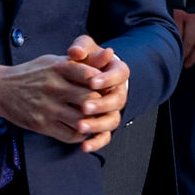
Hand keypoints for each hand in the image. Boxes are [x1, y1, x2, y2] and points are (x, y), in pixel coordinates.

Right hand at [0, 35, 128, 151]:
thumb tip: (110, 53)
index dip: (103, 83)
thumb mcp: (55, 60)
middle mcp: (54, 87)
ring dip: (93, 123)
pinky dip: (81, 135)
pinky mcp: (41, 124)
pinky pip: (69, 135)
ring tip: (99, 120)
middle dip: (102, 105)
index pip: (89, 75)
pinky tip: (83, 129)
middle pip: (89, 100)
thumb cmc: (33, 73)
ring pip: (81, 120)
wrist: (0, 89)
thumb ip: (82, 60)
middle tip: (109, 106)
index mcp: (58, 68)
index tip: (109, 87)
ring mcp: (47, 108)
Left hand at [66, 35, 130, 151]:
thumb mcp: (84, 50)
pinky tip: (84, 147)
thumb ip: (81, 48)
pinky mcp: (105, 125)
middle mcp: (119, 92)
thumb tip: (75, 51)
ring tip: (80, 126)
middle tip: (84, 107)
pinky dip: (96, 143)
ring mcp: (113, 110)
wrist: (86, 77)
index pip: (120, 75)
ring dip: (97, 125)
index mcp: (118, 72)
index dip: (107, 79)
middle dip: (101, 105)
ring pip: (112, 121)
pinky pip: (105, 136)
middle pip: (117, 101)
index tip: (92, 81)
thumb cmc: (85, 61)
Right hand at [173, 9, 194, 67]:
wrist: (176, 1)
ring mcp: (191, 15)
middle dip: (194, 57)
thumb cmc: (191, 19)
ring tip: (181, 59)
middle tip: (188, 64)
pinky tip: (174, 49)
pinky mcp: (179, 15)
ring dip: (185, 53)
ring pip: (190, 41)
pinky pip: (179, 35)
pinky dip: (177, 45)